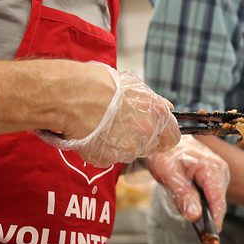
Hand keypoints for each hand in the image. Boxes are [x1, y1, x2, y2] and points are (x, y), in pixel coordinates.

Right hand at [48, 63, 179, 166]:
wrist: (70, 95)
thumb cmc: (99, 84)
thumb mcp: (133, 86)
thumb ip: (154, 101)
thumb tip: (168, 107)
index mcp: (156, 115)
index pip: (172, 137)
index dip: (164, 134)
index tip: (157, 132)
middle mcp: (145, 136)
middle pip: (149, 146)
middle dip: (139, 138)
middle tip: (121, 124)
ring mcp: (125, 150)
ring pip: (128, 153)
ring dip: (119, 143)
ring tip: (103, 125)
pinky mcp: (106, 159)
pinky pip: (107, 157)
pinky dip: (101, 148)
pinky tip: (92, 132)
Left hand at [146, 135, 229, 228]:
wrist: (167, 140)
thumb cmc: (166, 154)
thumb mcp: (169, 175)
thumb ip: (183, 196)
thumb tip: (194, 216)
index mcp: (211, 168)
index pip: (218, 200)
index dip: (214, 220)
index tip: (209, 235)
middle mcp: (220, 170)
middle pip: (217, 203)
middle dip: (203, 213)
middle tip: (184, 212)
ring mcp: (220, 174)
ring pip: (214, 201)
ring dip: (201, 207)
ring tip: (182, 197)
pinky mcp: (217, 178)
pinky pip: (211, 197)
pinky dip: (201, 201)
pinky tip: (189, 195)